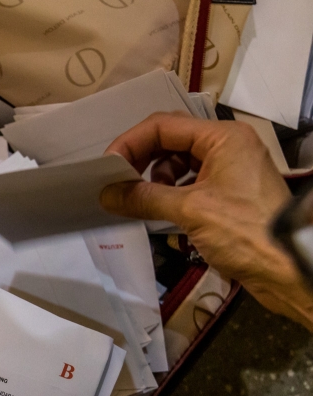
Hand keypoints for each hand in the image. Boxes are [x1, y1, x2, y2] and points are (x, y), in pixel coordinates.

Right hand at [99, 112, 312, 328]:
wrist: (289, 270)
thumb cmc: (245, 232)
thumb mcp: (190, 211)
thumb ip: (144, 198)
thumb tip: (106, 194)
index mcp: (222, 137)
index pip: (163, 126)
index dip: (130, 143)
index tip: (106, 168)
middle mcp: (227, 145)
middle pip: (170, 140)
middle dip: (141, 161)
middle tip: (117, 184)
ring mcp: (230, 168)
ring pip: (179, 161)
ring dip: (155, 179)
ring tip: (141, 201)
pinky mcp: (230, 192)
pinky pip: (190, 181)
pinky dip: (170, 192)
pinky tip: (159, 210)